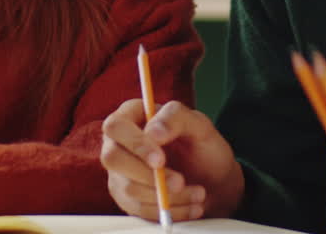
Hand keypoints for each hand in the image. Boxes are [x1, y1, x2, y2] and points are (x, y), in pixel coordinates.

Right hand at [101, 99, 244, 221]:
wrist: (212, 179)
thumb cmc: (203, 146)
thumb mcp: (199, 126)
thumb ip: (176, 118)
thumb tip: (152, 132)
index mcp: (132, 115)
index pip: (116, 126)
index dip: (135, 144)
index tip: (160, 160)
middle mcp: (119, 142)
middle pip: (112, 158)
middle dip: (147, 175)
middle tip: (179, 182)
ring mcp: (120, 171)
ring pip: (128, 187)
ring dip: (165, 195)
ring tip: (198, 193)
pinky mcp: (126, 197)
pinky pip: (138, 209)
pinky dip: (166, 210)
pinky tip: (191, 206)